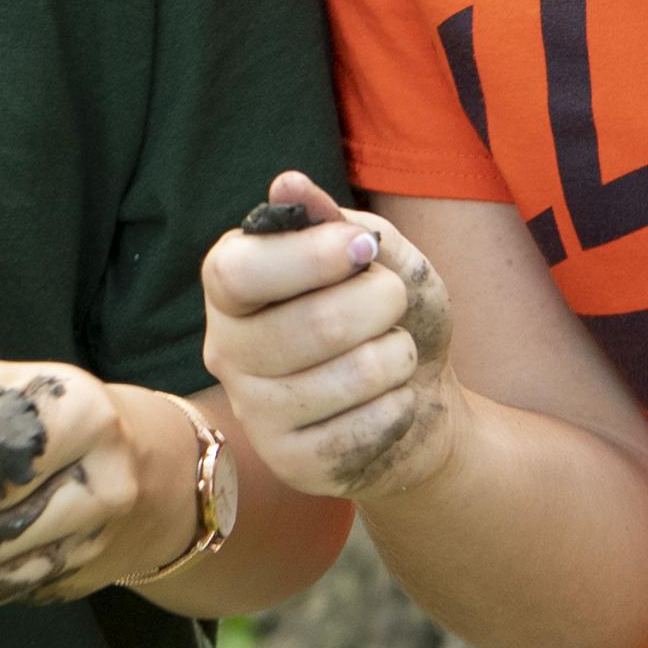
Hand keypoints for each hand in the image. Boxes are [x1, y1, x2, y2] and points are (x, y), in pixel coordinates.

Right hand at [202, 169, 461, 499]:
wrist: (420, 392)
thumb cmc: (386, 311)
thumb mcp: (376, 255)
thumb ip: (336, 222)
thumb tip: (287, 184)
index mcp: (231, 286)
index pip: (239, 272)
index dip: (309, 257)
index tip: (362, 248)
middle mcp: (226, 349)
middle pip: (308, 325)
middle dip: (379, 303)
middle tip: (394, 299)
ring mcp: (255, 412)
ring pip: (346, 378)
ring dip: (397, 356)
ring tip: (396, 352)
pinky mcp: (292, 463)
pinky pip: (362, 430)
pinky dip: (399, 406)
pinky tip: (393, 400)